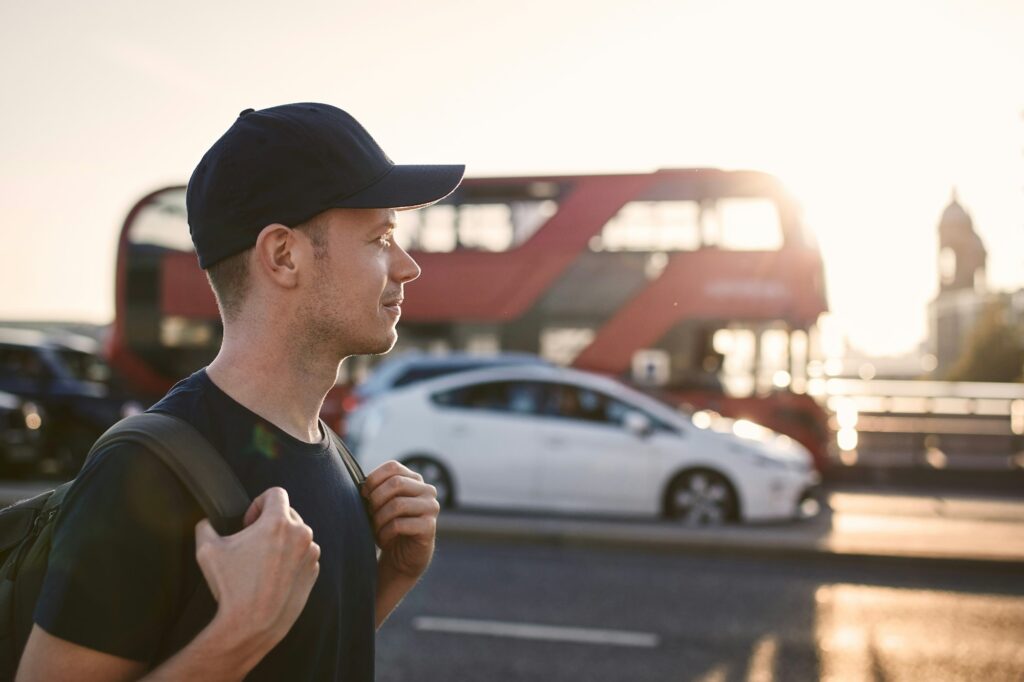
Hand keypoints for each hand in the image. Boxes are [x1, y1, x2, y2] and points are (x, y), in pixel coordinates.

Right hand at [194, 487, 319, 652]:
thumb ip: (205, 526)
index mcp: (279, 523)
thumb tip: (206, 522)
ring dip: (281, 542)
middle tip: (251, 544)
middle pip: (287, 514)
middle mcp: (301, 534)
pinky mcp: (313, 572)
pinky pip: (303, 556)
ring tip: (261, 562)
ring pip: (296, 536)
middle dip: (269, 523)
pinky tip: (272, 576)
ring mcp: (311, 554)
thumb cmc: (231, 588)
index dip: (258, 503)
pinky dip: (290, 560)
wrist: (252, 625)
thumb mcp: (207, 551)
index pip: (275, 493)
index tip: (248, 522)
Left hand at [362, 461, 439, 578]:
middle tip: (368, 514)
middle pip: (396, 483)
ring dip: (379, 518)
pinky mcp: (429, 527)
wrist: (402, 556)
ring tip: (374, 529)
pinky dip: (385, 533)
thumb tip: (361, 485)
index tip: (363, 494)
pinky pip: (399, 524)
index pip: (393, 467)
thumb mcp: (383, 504)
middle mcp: (427, 490)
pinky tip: (383, 539)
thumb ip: (377, 490)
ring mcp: (431, 507)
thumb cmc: (389, 526)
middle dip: (376, 499)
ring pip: (398, 504)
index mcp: (415, 480)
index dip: (374, 478)